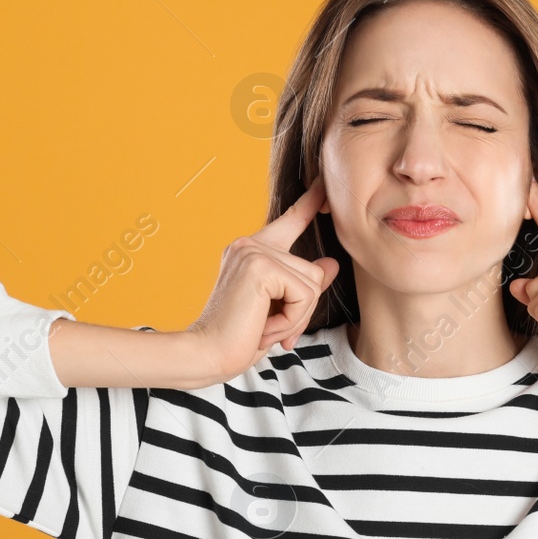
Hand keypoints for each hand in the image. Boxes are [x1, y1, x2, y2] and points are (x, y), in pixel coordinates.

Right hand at [188, 175, 339, 379]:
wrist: (207, 354)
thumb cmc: (238, 338)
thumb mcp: (279, 310)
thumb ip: (304, 285)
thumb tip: (331, 264)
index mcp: (251, 251)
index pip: (289, 222)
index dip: (310, 203)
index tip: (324, 184)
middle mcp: (250, 245)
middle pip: (312, 272)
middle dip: (301, 310)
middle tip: (269, 328)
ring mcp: (254, 252)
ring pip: (312, 285)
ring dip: (295, 318)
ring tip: (262, 328)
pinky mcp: (261, 267)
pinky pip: (304, 295)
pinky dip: (291, 320)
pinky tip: (264, 328)